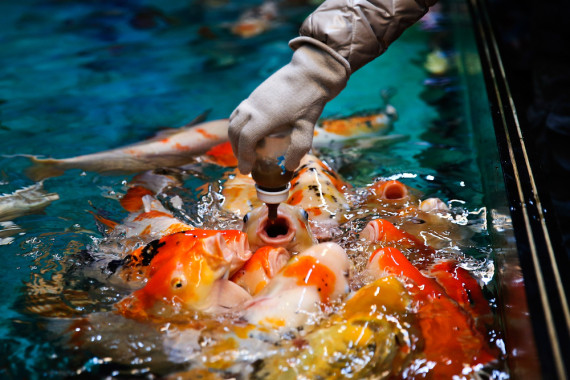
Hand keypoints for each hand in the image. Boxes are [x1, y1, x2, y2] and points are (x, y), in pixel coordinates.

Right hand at [229, 42, 348, 173]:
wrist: (308, 72)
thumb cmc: (309, 100)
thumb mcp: (306, 127)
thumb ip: (298, 148)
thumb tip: (289, 166)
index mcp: (263, 118)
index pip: (245, 141)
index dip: (244, 157)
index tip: (247, 170)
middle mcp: (252, 109)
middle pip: (235, 133)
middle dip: (237, 151)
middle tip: (245, 164)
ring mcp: (251, 100)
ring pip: (233, 122)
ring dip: (235, 139)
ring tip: (245, 151)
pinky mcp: (254, 95)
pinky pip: (238, 113)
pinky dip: (238, 127)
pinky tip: (249, 133)